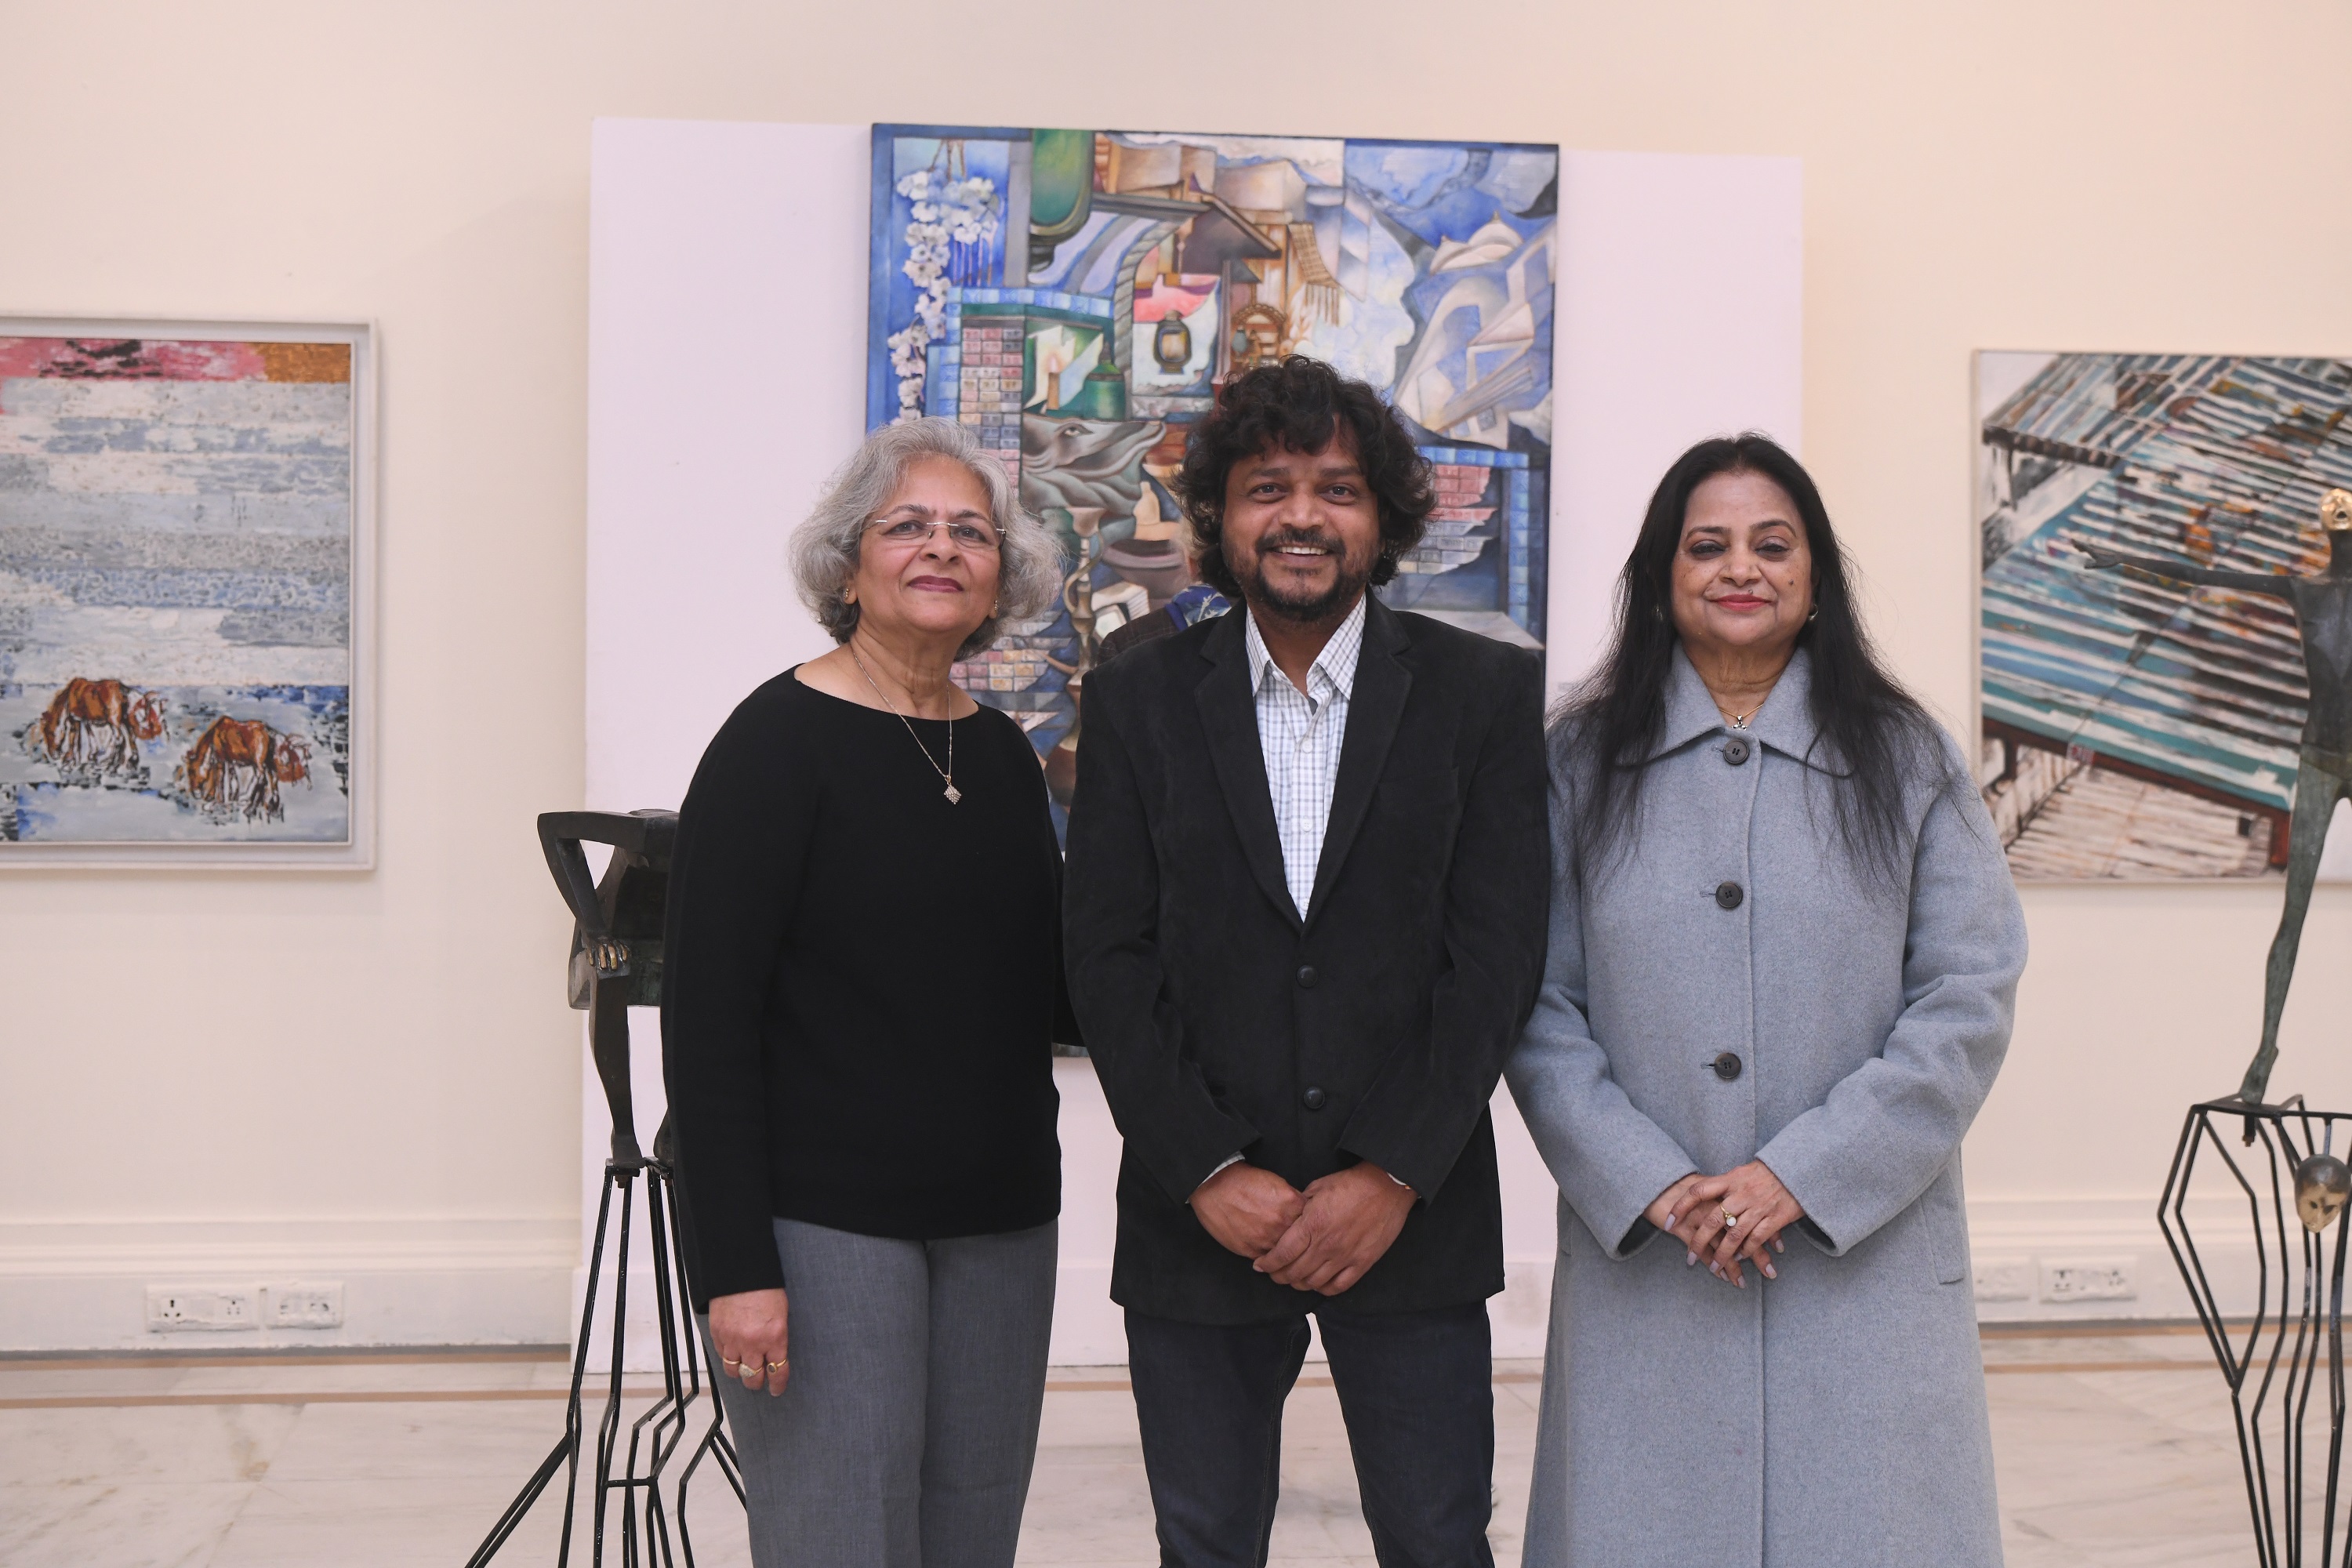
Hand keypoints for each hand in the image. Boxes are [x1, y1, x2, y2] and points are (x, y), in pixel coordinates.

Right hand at [710, 1288, 789, 1396]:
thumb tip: (774, 1354)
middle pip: (753, 1377)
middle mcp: (753, 1343)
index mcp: (775, 1337)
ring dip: (740, 1373)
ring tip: (744, 1369)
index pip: (777, 1371)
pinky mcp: (718, 1334)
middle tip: (759, 1381)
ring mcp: (733, 1340)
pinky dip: (728, 1357)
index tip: (776, 1390)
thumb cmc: (766, 1289)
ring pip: (734, 1371)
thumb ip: (778, 1336)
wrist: (740, 1272)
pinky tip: (733, 1353)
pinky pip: (722, 1356)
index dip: (777, 1385)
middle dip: (757, 1382)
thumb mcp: (781, 1313)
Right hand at [1191, 1162, 1304, 1257]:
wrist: (1214, 1187)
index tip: (1310, 1224)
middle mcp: (1281, 1223)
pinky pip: (1268, 1261)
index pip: (1313, 1220)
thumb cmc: (1244, 1181)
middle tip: (1298, 1238)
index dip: (1312, 1222)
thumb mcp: (1277, 1182)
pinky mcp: (1251, 1250)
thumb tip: (1304, 1212)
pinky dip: (1270, 1257)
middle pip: (1302, 1239)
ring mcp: (1266, 1239)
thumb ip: (1293, 1199)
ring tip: (1280, 1244)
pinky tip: (1267, 1248)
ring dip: (1286, 1251)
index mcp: (1291, 1204)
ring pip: (1286, 1254)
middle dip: (1302, 1239)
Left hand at [1254, 1162, 1416, 1295]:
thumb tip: (1287, 1219)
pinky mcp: (1362, 1263)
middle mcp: (1326, 1245)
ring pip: (1313, 1283)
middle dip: (1278, 1276)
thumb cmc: (1351, 1183)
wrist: (1386, 1186)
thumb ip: (1299, 1207)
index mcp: (1312, 1224)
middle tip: (1273, 1274)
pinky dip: (1324, 1289)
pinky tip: (1318, 1283)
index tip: (1259, 1266)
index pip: (1281, 1254)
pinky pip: (1338, 1286)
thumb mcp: (1317, 1187)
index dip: (1267, 1264)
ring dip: (1299, 1284)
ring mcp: (1345, 1256)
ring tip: (1293, 1279)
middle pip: (1294, 1272)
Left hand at [1662, 1162, 1803, 1286]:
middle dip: (1699, 1242)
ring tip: (1714, 1268)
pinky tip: (1739, 1259)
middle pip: (1713, 1220)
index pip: (1697, 1191)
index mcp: (1730, 1179)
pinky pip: (1757, 1239)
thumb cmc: (1768, 1172)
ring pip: (1734, 1235)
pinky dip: (1746, 1251)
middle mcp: (1741, 1193)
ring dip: (1723, 1255)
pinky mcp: (1776, 1218)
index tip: (1667, 1221)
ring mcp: (1758, 1206)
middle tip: (1690, 1258)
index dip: (1680, 1206)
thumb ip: (1724, 1185)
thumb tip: (1703, 1196)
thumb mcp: (1742, 1172)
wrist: (1800, 1169)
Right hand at [2073, 540, 2124, 569]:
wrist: (2118, 557)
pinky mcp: (2097, 552)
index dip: (2078, 544)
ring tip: (2073, 546)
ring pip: (2085, 547)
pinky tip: (2081, 551)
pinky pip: (2087, 549)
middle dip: (2077, 544)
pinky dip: (2082, 549)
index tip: (2072, 540)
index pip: (2083, 547)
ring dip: (2079, 546)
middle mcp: (2093, 549)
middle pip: (2083, 546)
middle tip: (2071, 541)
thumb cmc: (2109, 561)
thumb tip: (2084, 567)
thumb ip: (2092, 566)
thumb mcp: (2100, 565)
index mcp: (2093, 551)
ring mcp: (2095, 550)